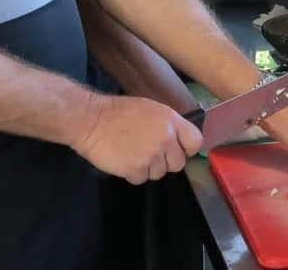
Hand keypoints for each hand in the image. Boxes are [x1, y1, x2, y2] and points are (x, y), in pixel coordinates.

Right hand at [70, 93, 202, 184]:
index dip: (186, 148)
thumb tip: (178, 141)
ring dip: (148, 168)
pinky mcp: (136, 170)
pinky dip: (133, 173)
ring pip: (159, 173)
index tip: (177, 149)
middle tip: (149, 152)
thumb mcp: (149, 109)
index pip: (195, 141)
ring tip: (132, 153)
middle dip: (165, 161)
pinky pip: (141, 179)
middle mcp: (165, 139)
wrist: (92, 120)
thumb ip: (167, 125)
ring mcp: (151, 156)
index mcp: (170, 120)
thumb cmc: (119, 111)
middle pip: (178, 163)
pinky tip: (123, 160)